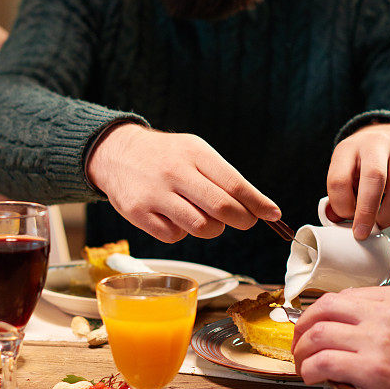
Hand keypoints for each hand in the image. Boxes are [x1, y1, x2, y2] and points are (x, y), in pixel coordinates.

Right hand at [86, 123, 280, 242]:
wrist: (115, 152)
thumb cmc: (168, 155)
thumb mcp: (195, 151)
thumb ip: (223, 177)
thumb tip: (257, 207)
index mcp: (194, 152)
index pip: (235, 183)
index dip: (258, 203)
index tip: (273, 215)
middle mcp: (175, 172)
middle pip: (221, 207)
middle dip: (242, 220)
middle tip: (246, 222)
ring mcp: (155, 194)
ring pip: (201, 227)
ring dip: (213, 229)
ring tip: (207, 218)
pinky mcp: (138, 214)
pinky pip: (175, 236)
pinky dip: (183, 233)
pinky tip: (176, 218)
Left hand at [292, 285, 389, 388]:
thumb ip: (382, 317)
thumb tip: (343, 329)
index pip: (343, 295)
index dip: (320, 312)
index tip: (313, 326)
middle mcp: (387, 311)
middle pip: (325, 306)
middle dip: (303, 326)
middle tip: (299, 343)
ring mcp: (379, 338)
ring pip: (319, 332)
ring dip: (302, 350)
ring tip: (303, 363)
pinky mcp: (374, 367)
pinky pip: (325, 361)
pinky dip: (310, 369)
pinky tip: (312, 377)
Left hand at [327, 124, 389, 238]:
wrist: (389, 134)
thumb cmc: (363, 162)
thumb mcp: (345, 172)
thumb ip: (339, 196)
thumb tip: (334, 219)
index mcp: (348, 148)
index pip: (339, 180)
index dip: (341, 206)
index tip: (347, 218)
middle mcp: (375, 141)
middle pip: (373, 180)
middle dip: (368, 213)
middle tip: (364, 233)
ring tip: (383, 220)